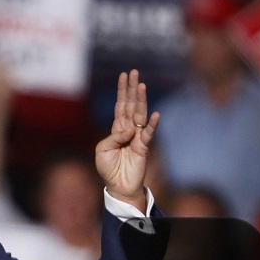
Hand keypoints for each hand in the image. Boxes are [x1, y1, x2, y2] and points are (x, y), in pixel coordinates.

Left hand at [95, 70, 159, 209]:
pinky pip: (148, 134)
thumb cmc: (108, 169)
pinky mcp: (143, 147)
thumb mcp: (103, 150)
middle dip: (132, 89)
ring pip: (140, 114)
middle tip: (134, 72)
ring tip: (141, 86)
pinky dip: (152, 125)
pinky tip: (155, 114)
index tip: (123, 75)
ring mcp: (137, 137)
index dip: (122, 91)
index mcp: (117, 129)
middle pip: (131, 105)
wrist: (119, 186)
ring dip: (141, 100)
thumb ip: (114, 137)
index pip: (120, 105)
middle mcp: (128, 129)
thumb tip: (128, 128)